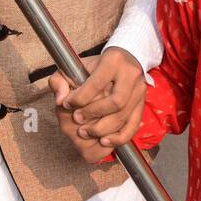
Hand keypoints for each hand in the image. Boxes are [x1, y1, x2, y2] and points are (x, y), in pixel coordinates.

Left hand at [49, 47, 145, 161]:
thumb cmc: (94, 67)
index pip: (97, 84)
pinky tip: (104, 140)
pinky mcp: (141, 105)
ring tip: (84, 132)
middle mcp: (131, 75)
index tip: (66, 104)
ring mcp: (139, 91)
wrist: (122, 61)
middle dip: (93, 114)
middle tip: (76, 119)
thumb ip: (59, 81)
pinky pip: (132, 127)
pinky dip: (118, 138)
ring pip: (123, 116)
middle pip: (115, 102)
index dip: (79, 98)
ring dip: (102, 129)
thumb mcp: (73, 67)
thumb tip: (60, 100)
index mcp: (113, 60)